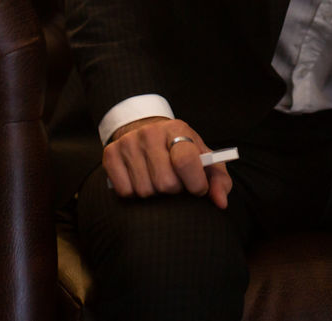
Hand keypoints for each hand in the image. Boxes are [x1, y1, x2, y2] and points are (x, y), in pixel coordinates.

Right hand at [103, 116, 232, 208]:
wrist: (148, 130)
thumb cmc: (181, 150)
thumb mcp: (204, 159)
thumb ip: (219, 181)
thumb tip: (221, 202)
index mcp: (178, 129)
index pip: (185, 160)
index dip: (194, 183)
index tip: (197, 189)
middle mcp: (150, 133)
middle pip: (165, 182)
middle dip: (175, 190)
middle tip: (176, 182)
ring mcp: (129, 143)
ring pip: (145, 190)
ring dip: (155, 194)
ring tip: (158, 179)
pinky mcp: (110, 154)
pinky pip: (125, 191)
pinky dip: (134, 194)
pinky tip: (141, 180)